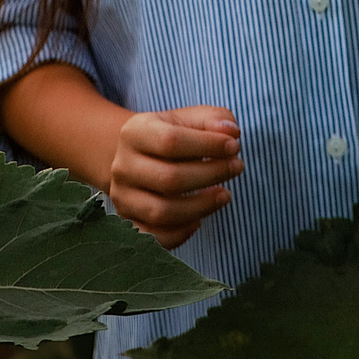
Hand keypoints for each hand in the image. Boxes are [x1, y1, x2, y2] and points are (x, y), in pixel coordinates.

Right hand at [107, 105, 243, 246]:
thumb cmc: (171, 136)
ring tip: (225, 195)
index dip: (208, 145)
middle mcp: (123, 166)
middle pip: (169, 179)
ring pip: (162, 212)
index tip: (233, 146)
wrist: (137, 158)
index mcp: (135, 132)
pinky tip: (199, 219)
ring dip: (201, 206)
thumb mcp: (190, 119)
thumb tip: (231, 132)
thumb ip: (215, 119)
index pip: (171, 141)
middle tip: (236, 168)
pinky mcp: (129, 222)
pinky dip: (181, 234)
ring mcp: (122, 197)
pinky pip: (155, 238)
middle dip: (211, 175)